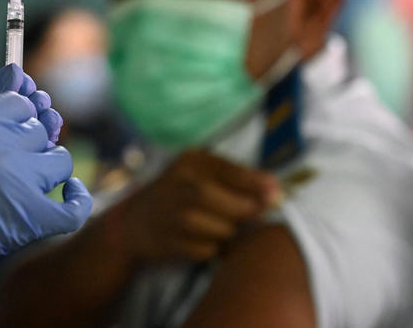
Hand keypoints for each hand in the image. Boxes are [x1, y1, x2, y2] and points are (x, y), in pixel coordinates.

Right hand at [0, 64, 62, 222]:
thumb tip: (16, 82)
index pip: (20, 103)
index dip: (17, 119)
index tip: (11, 133)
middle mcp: (1, 145)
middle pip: (40, 132)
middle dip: (29, 147)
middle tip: (10, 166)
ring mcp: (19, 181)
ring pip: (61, 160)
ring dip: (49, 169)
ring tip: (31, 181)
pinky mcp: (30, 218)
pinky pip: (74, 207)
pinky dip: (78, 200)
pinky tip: (73, 192)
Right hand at [121, 150, 279, 261]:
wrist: (135, 221)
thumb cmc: (179, 192)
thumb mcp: (200, 172)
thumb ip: (236, 177)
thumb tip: (275, 191)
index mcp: (191, 161)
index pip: (232, 172)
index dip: (259, 185)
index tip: (278, 195)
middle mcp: (180, 184)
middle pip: (231, 204)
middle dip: (248, 212)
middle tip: (252, 214)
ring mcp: (173, 214)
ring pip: (223, 230)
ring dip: (229, 231)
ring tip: (220, 224)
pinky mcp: (169, 241)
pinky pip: (208, 250)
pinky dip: (213, 247)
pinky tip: (203, 237)